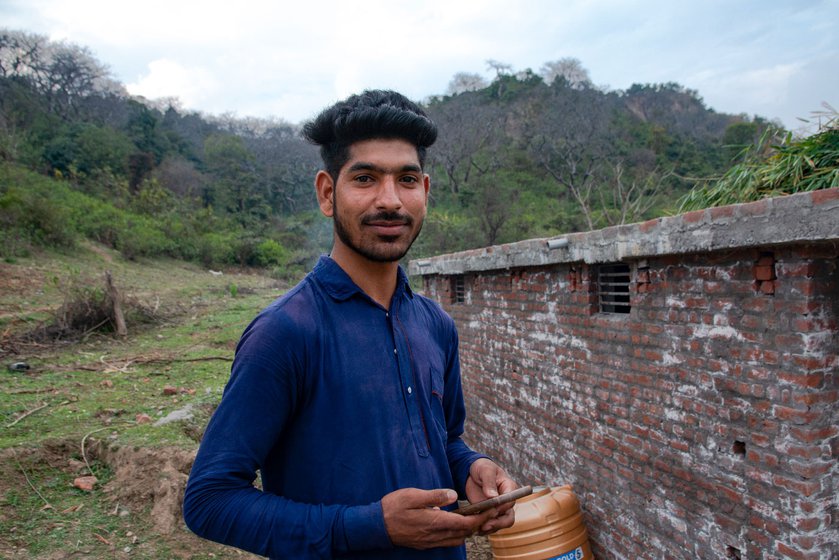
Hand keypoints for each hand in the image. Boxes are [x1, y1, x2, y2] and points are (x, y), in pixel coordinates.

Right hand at [381, 487, 497, 548]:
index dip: (481, 518)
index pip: (466, 523)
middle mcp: (435, 535)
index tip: (492, 510)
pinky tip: (456, 525)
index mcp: (435, 522)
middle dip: (479, 524)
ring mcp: (430, 541)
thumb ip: (435, 496)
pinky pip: (447, 542)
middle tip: (489, 512)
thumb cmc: (393, 508)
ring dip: (469, 530)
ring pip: (457, 539)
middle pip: (465, 533)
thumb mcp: (413, 496)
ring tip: (476, 518)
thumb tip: (454, 495)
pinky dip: (457, 535)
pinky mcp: (425, 543)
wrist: (376, 526)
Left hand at [464, 458, 517, 534]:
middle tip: (484, 525)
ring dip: (490, 528)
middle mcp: (506, 501)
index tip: (492, 509)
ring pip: (500, 524)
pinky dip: (483, 529)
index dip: (502, 507)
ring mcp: (498, 509)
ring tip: (477, 529)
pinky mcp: (489, 514)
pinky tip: (474, 529)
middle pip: (509, 518)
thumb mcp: (485, 470)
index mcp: (509, 488)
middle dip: (498, 523)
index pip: (511, 501)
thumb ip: (489, 482)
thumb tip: (492, 496)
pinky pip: (490, 525)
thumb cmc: (482, 468)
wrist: (473, 473)